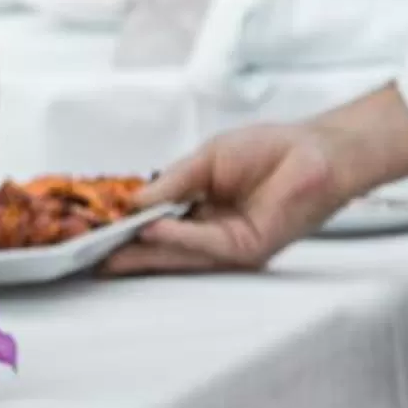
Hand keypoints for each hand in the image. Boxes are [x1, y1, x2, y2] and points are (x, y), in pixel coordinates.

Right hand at [104, 125, 351, 275]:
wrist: (316, 151)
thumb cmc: (270, 149)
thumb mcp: (207, 159)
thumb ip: (173, 182)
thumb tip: (134, 201)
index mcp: (200, 210)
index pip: (157, 225)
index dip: (127, 228)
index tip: (94, 231)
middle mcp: (212, 232)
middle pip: (162, 249)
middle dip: (127, 253)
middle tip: (91, 258)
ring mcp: (229, 244)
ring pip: (179, 253)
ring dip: (144, 250)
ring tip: (111, 247)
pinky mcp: (248, 248)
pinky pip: (205, 244)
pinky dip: (176, 238)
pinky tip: (151, 230)